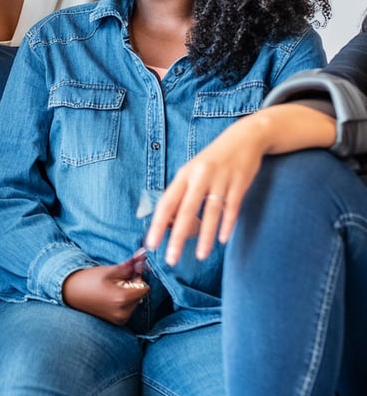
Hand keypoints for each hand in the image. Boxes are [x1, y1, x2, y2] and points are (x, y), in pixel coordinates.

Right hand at [62, 264, 149, 324]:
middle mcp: (124, 312)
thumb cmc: (88, 280)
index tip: (128, 272)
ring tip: (113, 288)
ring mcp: (120, 319)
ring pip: (135, 302)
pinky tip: (112, 296)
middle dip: (134, 285)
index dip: (138, 277)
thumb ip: (130, 265)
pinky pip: (129, 308)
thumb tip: (144, 255)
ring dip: (130, 293)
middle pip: (141, 295)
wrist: (70, 293)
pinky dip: (125, 301)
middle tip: (118, 279)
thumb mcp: (110, 270)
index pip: (145, 287)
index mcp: (122, 299)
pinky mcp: (117, 321)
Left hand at [145, 120, 264, 265]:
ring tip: (200, 255)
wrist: (244, 137)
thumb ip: (183, 194)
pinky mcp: (239, 183)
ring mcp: (220, 179)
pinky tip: (223, 239)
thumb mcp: (193, 172)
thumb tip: (170, 223)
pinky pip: (232, 207)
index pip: (166, 203)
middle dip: (177, 236)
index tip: (151, 244)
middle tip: (171, 258)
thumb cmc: (213, 161)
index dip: (157, 224)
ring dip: (205, 236)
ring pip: (210, 212)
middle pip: (185, 210)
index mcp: (184, 175)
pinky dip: (227, 224)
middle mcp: (199, 177)